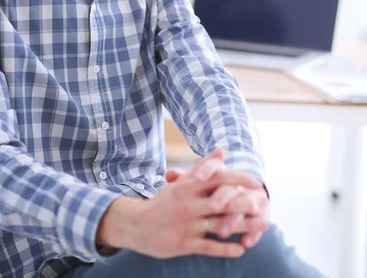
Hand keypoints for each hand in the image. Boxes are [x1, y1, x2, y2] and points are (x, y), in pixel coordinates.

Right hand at [97, 151, 263, 258]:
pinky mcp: (184, 244)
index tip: (257, 183)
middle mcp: (188, 204)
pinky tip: (241, 249)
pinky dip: (226, 249)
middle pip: (222, 202)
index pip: (218, 179)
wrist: (136, 224)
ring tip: (261, 226)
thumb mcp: (181, 182)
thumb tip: (222, 150)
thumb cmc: (163, 201)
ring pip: (220, 225)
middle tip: (264, 206)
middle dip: (245, 204)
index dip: (239, 180)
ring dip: (243, 227)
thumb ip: (203, 167)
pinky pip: (210, 247)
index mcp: (188, 186)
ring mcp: (187, 224)